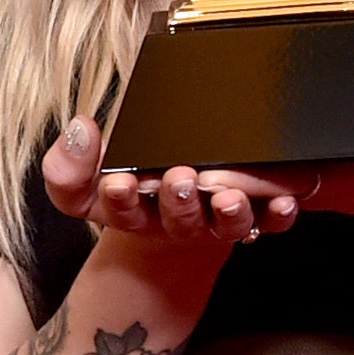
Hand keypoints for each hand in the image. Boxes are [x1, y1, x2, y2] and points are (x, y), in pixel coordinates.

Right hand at [41, 115, 302, 248]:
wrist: (172, 199)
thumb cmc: (131, 182)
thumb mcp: (87, 178)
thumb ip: (68, 163)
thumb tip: (80, 128)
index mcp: (135, 212)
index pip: (122, 211)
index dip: (120, 200)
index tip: (118, 182)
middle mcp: (177, 222)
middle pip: (178, 222)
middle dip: (178, 203)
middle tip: (178, 179)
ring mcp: (217, 222)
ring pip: (227, 226)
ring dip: (230, 213)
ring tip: (229, 196)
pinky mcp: (255, 217)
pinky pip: (271, 222)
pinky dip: (279, 214)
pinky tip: (285, 202)